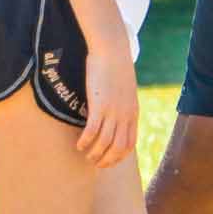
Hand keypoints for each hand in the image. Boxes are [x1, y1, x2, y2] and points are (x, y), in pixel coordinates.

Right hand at [75, 47, 139, 168]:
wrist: (113, 50)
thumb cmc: (117, 67)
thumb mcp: (126, 89)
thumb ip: (123, 103)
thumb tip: (117, 112)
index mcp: (133, 113)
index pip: (129, 144)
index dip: (118, 157)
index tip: (108, 162)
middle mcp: (125, 116)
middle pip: (117, 148)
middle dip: (106, 160)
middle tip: (95, 163)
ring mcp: (113, 111)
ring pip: (105, 143)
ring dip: (95, 154)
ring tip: (86, 156)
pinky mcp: (99, 105)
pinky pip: (92, 131)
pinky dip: (86, 142)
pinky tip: (79, 144)